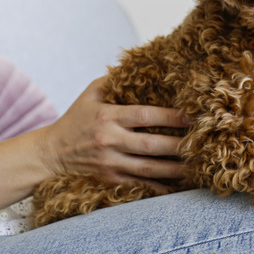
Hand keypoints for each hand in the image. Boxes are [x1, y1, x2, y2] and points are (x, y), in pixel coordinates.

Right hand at [36, 77, 188, 192]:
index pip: (144, 116)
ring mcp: (110, 164)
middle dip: (179, 145)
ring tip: (197, 166)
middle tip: (203, 144)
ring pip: (149, 169)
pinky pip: (140, 187)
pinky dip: (161, 189)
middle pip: (151, 145)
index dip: (170, 117)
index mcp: (107, 117)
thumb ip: (115, 80)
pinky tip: (179, 186)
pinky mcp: (110, 181)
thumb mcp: (91, 94)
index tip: (192, 116)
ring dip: (176, 169)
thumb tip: (142, 65)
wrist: (50, 154)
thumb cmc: (76, 118)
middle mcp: (109, 141)